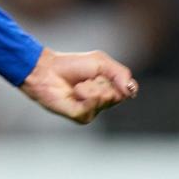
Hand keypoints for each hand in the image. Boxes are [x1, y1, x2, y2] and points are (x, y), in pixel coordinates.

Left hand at [19, 48, 137, 123]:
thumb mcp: (101, 62)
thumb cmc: (71, 65)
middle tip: (86, 78)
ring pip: (104, 99)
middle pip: (117, 94)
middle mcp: (104, 103)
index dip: (117, 79)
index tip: (101, 73)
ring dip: (90, 86)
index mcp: (110, 90)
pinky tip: (74, 92)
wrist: (46, 70)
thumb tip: (132, 90)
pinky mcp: (81, 117)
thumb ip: (121, 73)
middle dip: (101, 81)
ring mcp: (93, 111)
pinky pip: (91, 106)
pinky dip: (83, 94)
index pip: (128, 90)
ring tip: (78, 85)